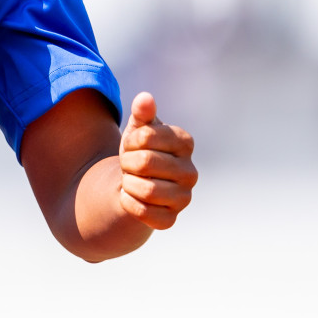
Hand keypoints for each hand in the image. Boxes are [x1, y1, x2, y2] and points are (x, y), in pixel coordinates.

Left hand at [117, 93, 196, 230]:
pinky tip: (129, 196)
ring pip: (146, 190)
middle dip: (126, 162)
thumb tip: (145, 98)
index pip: (147, 136)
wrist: (134, 181)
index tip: (130, 144)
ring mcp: (184, 197)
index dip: (130, 140)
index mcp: (185, 143)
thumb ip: (142, 113)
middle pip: (145, 163)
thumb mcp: (138, 129)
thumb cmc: (139, 150)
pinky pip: (144, 213)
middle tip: (128, 164)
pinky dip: (128, 203)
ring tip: (129, 179)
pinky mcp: (171, 219)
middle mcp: (191, 172)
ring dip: (127, 183)